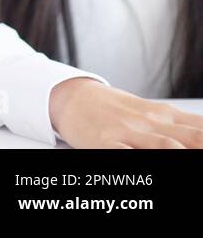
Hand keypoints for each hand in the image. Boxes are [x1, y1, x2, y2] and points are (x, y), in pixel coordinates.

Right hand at [49, 77, 202, 147]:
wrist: (72, 96)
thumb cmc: (116, 110)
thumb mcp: (153, 113)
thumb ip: (184, 124)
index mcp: (166, 116)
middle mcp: (151, 123)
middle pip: (192, 139)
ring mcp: (128, 133)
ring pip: (165, 146)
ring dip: (180, 153)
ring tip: (189, 160)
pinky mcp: (105, 143)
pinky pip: (123, 154)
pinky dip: (135, 160)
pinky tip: (143, 165)